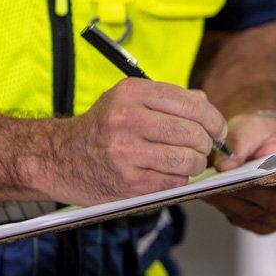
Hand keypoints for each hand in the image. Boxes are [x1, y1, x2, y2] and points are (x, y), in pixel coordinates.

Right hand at [31, 79, 226, 205]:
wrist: (58, 158)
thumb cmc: (101, 129)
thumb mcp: (128, 101)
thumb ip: (169, 99)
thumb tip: (207, 105)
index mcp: (131, 93)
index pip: (192, 104)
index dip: (213, 119)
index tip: (217, 129)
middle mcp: (127, 119)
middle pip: (193, 133)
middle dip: (207, 143)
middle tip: (203, 148)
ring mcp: (127, 153)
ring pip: (188, 160)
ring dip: (195, 164)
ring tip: (187, 162)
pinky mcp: (129, 182)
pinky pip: (173, 182)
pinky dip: (177, 180)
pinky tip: (166, 174)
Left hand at [205, 112, 275, 234]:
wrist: (265, 148)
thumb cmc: (266, 135)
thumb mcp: (254, 127)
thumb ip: (240, 142)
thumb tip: (224, 167)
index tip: (256, 173)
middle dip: (251, 192)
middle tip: (223, 183)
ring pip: (263, 215)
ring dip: (237, 203)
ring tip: (212, 189)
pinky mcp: (273, 226)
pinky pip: (251, 223)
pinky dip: (232, 211)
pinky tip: (216, 197)